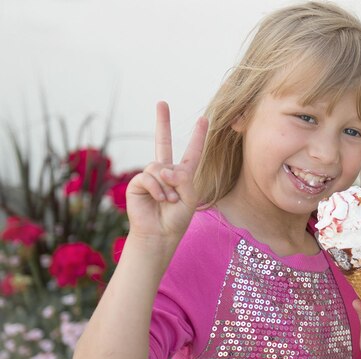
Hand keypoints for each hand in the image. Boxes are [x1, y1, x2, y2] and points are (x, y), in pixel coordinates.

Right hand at [126, 101, 207, 241]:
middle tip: (161, 102)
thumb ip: (182, 178)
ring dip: (167, 185)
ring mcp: (150, 176)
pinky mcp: (137, 183)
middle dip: (162, 122)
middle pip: (162, 142)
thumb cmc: (176, 218)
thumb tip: (163, 168)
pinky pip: (148, 176)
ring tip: (169, 200)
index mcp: (183, 175)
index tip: (204, 119)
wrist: (159, 234)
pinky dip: (157, 188)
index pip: (192, 152)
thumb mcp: (190, 196)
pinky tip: (160, 199)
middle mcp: (165, 172)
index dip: (198, 136)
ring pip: (159, 166)